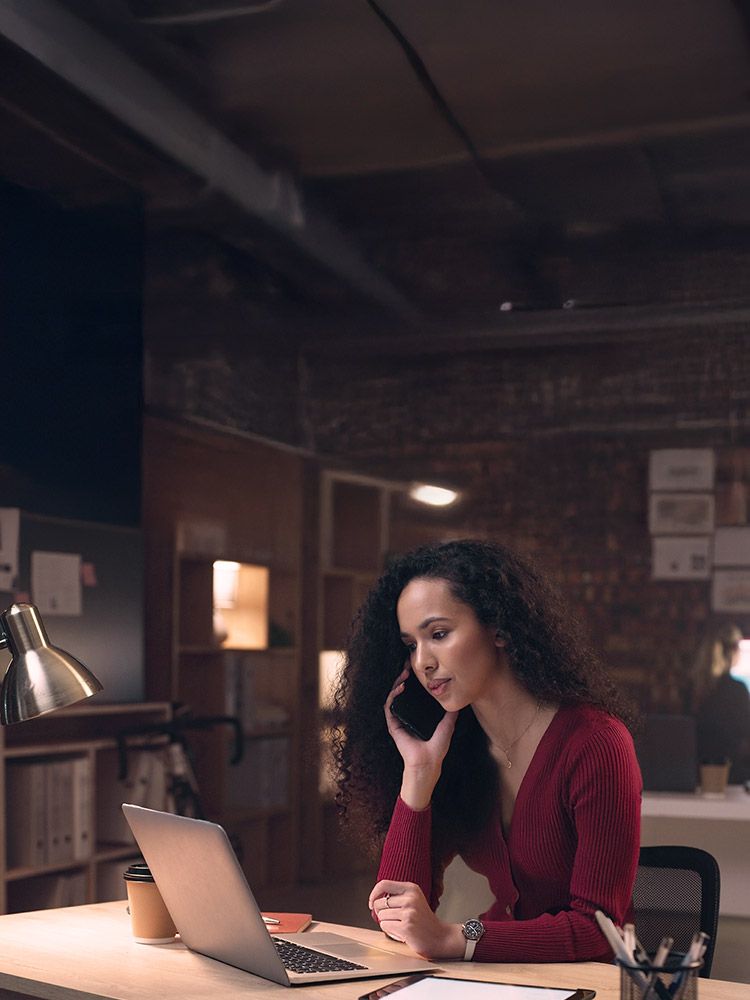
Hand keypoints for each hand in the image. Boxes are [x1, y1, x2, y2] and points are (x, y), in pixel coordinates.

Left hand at [368, 880, 464, 959]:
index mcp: (412, 888)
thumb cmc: (424, 921)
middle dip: (381, 913)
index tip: (372, 902)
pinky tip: (401, 933)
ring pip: (381, 916)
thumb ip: (398, 896)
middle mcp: (410, 898)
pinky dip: (389, 931)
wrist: (440, 938)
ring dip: (387, 923)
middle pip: (379, 902)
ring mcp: (409, 912)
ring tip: (400, 926)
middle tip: (392, 919)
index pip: (383, 884)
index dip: (374, 894)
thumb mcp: (414, 900)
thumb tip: (374, 899)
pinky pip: (385, 926)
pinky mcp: (406, 927)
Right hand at [384, 668, 457, 808]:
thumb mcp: (448, 726)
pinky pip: (389, 707)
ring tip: (403, 674)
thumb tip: (458, 702)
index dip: (413, 681)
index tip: (416, 669)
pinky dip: (393, 696)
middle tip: (407, 665)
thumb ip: (451, 714)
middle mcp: (406, 715)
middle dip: (404, 677)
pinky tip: (400, 688)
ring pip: (394, 696)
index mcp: (417, 715)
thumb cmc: (437, 748)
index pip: (413, 694)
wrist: (428, 762)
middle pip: (402, 692)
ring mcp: (399, 719)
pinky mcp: (393, 725)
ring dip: (397, 683)